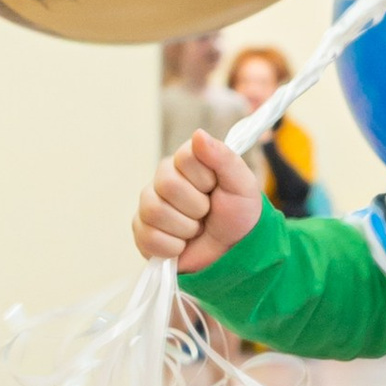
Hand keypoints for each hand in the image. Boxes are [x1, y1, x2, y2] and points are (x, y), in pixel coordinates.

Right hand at [134, 128, 262, 276]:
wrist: (234, 251)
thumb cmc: (238, 213)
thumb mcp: (242, 184)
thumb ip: (223, 158)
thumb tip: (198, 134)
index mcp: (186, 161)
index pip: (184, 157)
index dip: (205, 178)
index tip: (215, 187)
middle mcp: (163, 179)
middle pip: (168, 185)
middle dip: (197, 207)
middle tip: (207, 212)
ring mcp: (150, 205)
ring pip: (155, 211)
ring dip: (186, 228)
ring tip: (196, 229)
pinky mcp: (142, 232)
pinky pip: (148, 237)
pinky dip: (173, 247)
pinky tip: (183, 244)